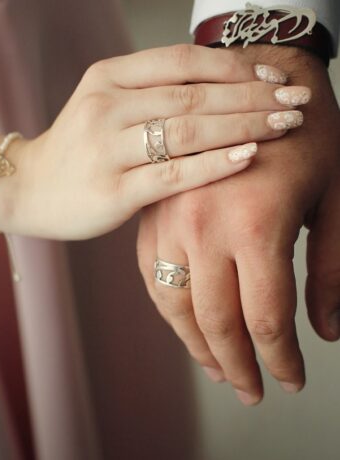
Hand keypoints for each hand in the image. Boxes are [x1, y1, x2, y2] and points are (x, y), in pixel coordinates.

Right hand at [0, 45, 304, 238]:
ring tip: (285, 124)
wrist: (29, 188)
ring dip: (243, 125)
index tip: (274, 74)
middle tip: (295, 100)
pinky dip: (214, 164)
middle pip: (193, 95)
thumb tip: (219, 87)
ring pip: (187, 130)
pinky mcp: (112, 191)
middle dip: (252, 95)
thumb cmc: (79, 149)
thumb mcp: (108, 105)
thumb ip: (153, 94)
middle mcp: (106, 106)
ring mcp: (107, 148)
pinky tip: (249, 155)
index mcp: (108, 77)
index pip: (182, 62)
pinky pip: (173, 173)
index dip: (233, 66)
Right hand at [137, 44, 339, 405]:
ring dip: (198, 345)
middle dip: (239, 366)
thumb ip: (334, 271)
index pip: (265, 320)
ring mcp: (171, 220)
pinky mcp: (154, 213)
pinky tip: (188, 324)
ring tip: (220, 369)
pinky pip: (153, 276)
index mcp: (256, 225)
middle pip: (216, 322)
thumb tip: (326, 331)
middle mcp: (203, 228)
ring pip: (175, 305)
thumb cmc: (308, 135)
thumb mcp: (338, 200)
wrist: (255, 82)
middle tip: (254, 390)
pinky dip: (170, 308)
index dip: (279, 360)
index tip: (290, 380)